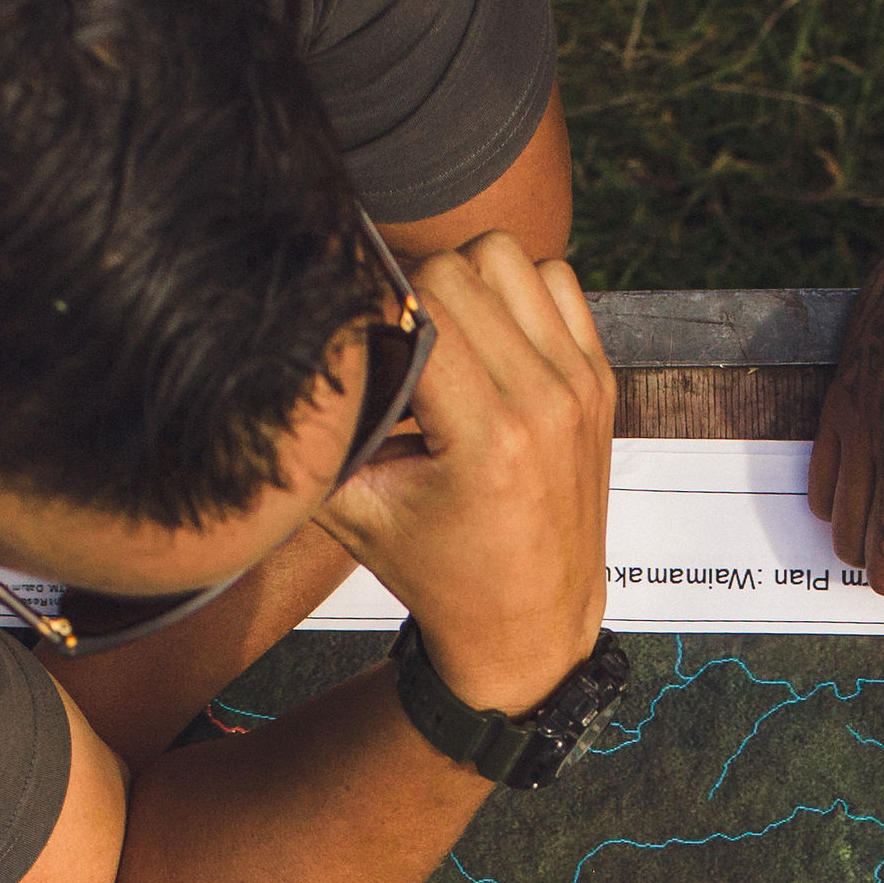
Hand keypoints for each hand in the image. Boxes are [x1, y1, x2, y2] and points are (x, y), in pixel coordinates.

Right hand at [314, 232, 614, 713]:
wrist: (531, 625)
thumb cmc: (443, 576)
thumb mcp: (356, 511)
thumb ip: (321, 430)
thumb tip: (285, 350)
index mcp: (490, 434)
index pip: (424, 295)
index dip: (377, 306)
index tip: (363, 343)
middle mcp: (546, 399)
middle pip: (462, 265)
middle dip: (413, 292)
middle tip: (395, 345)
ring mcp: (581, 383)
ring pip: (509, 257)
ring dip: (466, 283)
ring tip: (442, 339)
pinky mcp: (598, 377)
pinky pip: (553, 280)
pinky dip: (515, 293)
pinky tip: (488, 344)